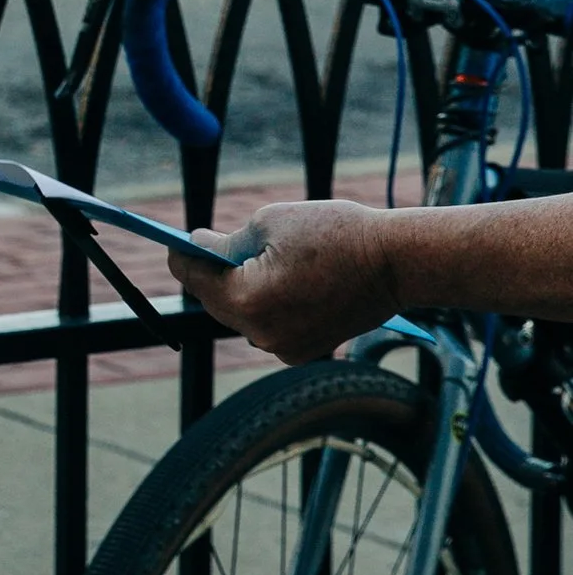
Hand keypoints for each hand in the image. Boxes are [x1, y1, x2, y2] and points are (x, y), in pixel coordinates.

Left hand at [178, 196, 396, 361]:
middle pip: (215, 301)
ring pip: (241, 314)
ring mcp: (283, 348)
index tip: (176, 239)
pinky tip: (276, 280)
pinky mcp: (303, 351)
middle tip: (208, 244)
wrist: (396, 264)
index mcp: (247, 300)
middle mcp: (261, 334)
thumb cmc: (335, 234)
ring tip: (248, 259)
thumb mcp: (268, 223)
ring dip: (239, 289)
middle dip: (211, 273)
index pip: (193, 278)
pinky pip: (267, 325)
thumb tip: (200, 249)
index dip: (181, 255)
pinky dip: (265, 303)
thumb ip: (225, 242)